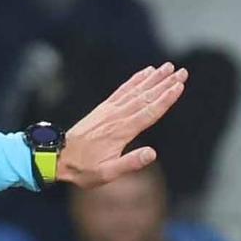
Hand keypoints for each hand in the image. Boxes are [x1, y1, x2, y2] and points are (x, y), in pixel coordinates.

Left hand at [55, 62, 184, 187]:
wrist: (58, 157)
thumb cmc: (84, 169)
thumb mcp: (107, 173)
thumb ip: (130, 163)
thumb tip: (152, 154)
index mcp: (121, 131)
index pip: (149, 112)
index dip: (166, 99)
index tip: (179, 86)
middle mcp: (117, 116)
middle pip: (146, 97)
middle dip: (165, 84)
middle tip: (182, 72)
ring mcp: (110, 110)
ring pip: (136, 90)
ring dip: (154, 78)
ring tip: (169, 67)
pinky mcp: (104, 108)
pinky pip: (123, 90)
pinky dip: (135, 80)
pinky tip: (145, 72)